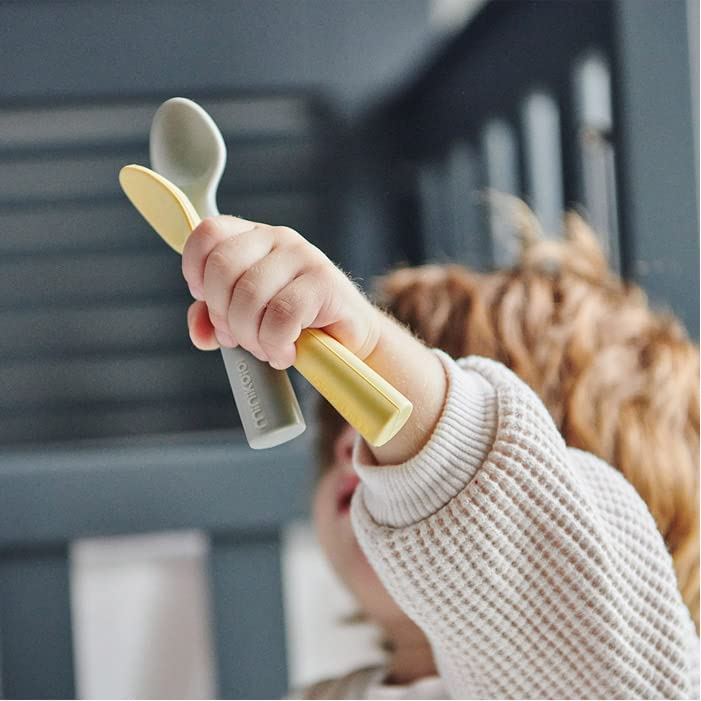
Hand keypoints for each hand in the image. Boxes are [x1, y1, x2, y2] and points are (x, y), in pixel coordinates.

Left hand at [182, 215, 381, 369]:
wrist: (348, 339)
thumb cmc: (294, 324)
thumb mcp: (246, 320)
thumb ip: (214, 320)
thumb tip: (200, 333)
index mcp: (252, 238)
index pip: (208, 233)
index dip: (196, 271)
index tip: (209, 302)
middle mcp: (277, 238)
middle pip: (222, 268)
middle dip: (224, 315)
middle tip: (239, 338)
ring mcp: (303, 256)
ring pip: (249, 297)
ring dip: (251, 337)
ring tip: (267, 348)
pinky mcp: (324, 282)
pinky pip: (280, 318)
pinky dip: (276, 345)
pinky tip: (286, 353)